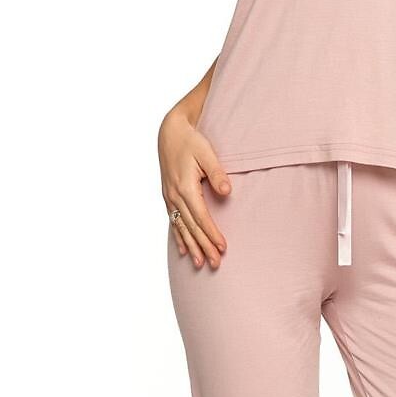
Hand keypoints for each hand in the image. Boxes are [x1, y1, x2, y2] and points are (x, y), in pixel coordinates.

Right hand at [158, 108, 230, 268]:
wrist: (169, 132)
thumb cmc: (191, 141)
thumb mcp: (206, 152)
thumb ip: (217, 172)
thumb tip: (226, 192)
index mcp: (185, 187)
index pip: (201, 217)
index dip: (212, 234)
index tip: (223, 247)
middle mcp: (174, 196)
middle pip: (191, 227)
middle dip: (204, 246)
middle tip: (216, 264)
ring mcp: (169, 198)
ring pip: (181, 228)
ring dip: (191, 247)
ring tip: (200, 264)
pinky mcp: (168, 197)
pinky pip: (173, 222)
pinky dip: (179, 237)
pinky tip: (183, 250)